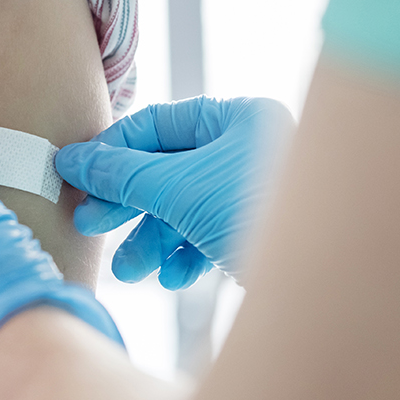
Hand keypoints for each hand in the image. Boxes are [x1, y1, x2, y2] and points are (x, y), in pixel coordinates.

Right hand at [55, 96, 295, 289]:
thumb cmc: (256, 212)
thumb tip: (73, 161)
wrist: (326, 281)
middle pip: (166, 170)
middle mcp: (249, 150)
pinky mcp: (258, 235)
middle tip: (89, 225)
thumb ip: (123, 174)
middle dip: (127, 204)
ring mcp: (253, 194)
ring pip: (184, 210)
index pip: (157, 124)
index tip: (73, 177)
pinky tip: (172, 279)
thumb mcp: (178, 188)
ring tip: (128, 271)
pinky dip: (184, 258)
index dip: (111, 151)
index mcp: (239, 118)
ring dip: (151, 241)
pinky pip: (209, 238)